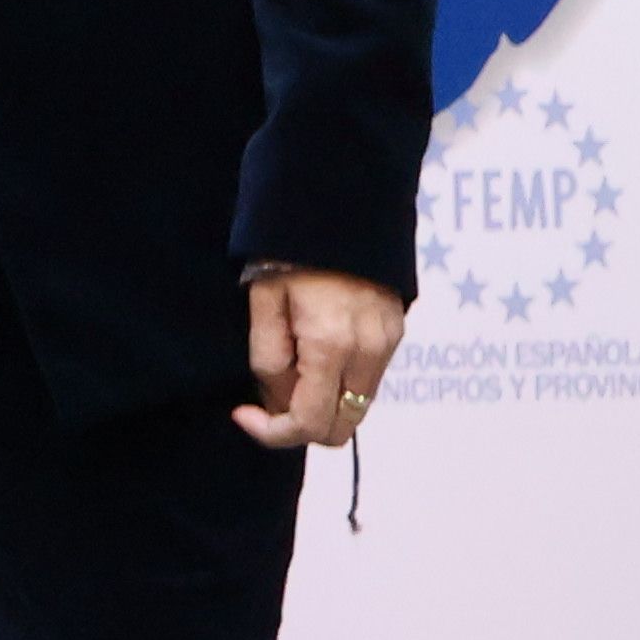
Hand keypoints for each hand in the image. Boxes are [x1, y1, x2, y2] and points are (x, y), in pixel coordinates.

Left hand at [237, 265, 406, 448]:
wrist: (338, 206)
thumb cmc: (289, 250)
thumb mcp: (262, 301)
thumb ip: (268, 360)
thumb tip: (278, 402)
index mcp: (331, 345)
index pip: (309, 422)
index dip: (272, 432)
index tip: (243, 413)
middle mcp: (369, 352)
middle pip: (341, 428)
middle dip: (300, 426)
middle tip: (265, 399)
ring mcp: (388, 344)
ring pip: (357, 408)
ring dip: (322, 405)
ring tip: (288, 369)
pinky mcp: (396, 333)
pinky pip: (367, 382)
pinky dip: (339, 385)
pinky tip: (312, 355)